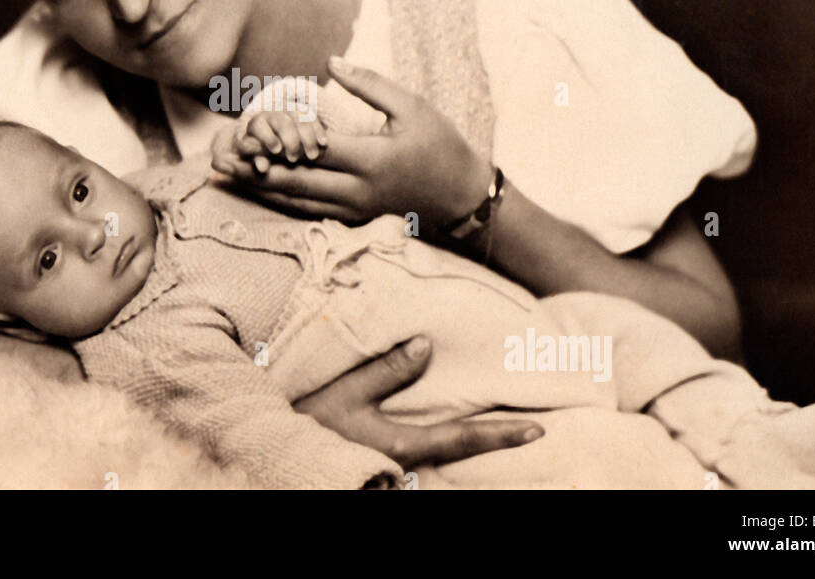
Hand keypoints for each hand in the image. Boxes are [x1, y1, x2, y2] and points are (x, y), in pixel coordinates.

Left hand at [212, 56, 492, 234]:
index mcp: (372, 160)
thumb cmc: (442, 146)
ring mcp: (355, 210)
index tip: (247, 130)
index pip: (315, 149)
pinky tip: (258, 191)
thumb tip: (330, 62)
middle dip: (254, 171)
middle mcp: (359, 191)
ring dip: (259, 189)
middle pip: (296, 182)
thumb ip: (370, 85)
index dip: (279, 140)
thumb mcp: (412, 108)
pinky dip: (280, 201)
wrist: (465, 199)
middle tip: (218, 159)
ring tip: (226, 177)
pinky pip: (310, 212)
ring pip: (298, 202)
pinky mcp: (355, 219)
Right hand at [293, 336, 542, 468]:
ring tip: (500, 421)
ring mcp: (397, 468)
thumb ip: (386, 371)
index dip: (501, 435)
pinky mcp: (384, 463)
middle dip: (495, 439)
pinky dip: (443, 440)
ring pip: (443, 455)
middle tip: (533, 426)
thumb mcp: (344, 394)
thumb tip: (426, 345)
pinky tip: (447, 425)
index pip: (462, 439)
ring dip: (469, 438)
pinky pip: (423, 454)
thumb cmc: (308, 425)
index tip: (538, 431)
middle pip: (460, 452)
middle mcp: (407, 463)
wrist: (276, 456)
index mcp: (402, 445)